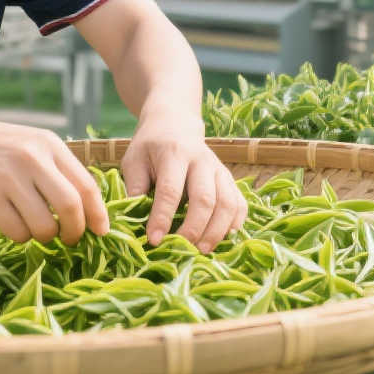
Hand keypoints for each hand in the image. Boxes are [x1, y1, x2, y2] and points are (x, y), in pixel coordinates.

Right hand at [0, 115, 108, 244]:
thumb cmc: (0, 148)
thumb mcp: (34, 146)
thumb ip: (60, 171)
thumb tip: (91, 212)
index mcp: (50, 145)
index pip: (86, 186)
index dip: (98, 215)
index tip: (101, 232)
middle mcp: (32, 159)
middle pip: (71, 207)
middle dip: (75, 231)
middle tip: (70, 239)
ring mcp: (8, 178)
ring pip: (44, 226)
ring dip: (45, 236)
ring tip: (36, 228)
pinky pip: (17, 232)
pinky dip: (20, 236)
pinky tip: (13, 224)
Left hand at [120, 116, 246, 250]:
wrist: (175, 123)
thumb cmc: (150, 146)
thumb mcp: (134, 159)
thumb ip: (134, 185)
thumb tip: (134, 218)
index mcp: (173, 154)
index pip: (170, 190)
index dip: (162, 217)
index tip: (153, 240)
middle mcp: (201, 160)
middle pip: (205, 198)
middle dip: (194, 228)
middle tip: (182, 249)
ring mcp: (219, 169)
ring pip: (227, 202)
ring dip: (217, 230)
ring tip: (202, 250)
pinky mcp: (229, 178)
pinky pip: (240, 202)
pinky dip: (235, 223)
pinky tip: (224, 238)